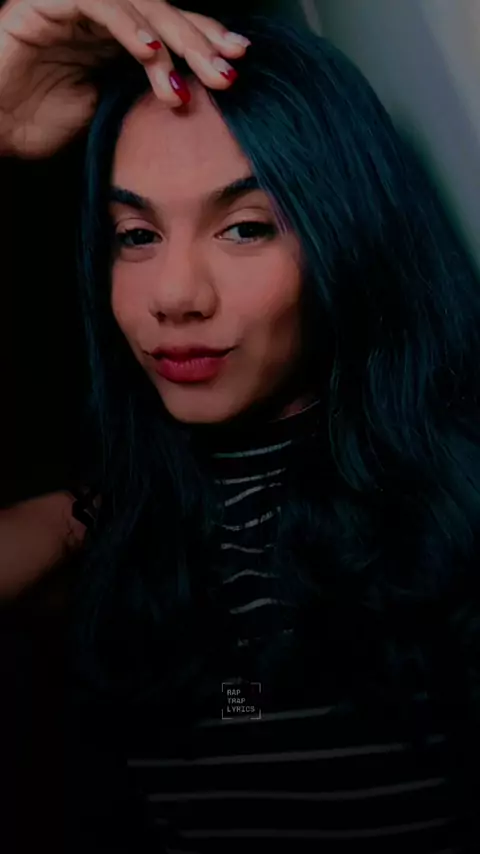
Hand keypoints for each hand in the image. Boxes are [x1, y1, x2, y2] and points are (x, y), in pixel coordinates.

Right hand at [0, 0, 249, 157]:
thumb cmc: (41, 123)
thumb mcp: (108, 113)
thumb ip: (142, 97)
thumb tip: (190, 99)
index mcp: (116, 38)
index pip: (170, 30)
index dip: (205, 41)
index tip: (238, 63)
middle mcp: (100, 14)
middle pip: (162, 13)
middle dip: (200, 42)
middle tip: (228, 70)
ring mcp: (75, 4)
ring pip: (138, 3)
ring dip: (174, 39)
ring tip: (200, 72)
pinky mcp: (47, 3)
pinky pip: (98, 3)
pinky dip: (129, 27)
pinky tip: (152, 55)